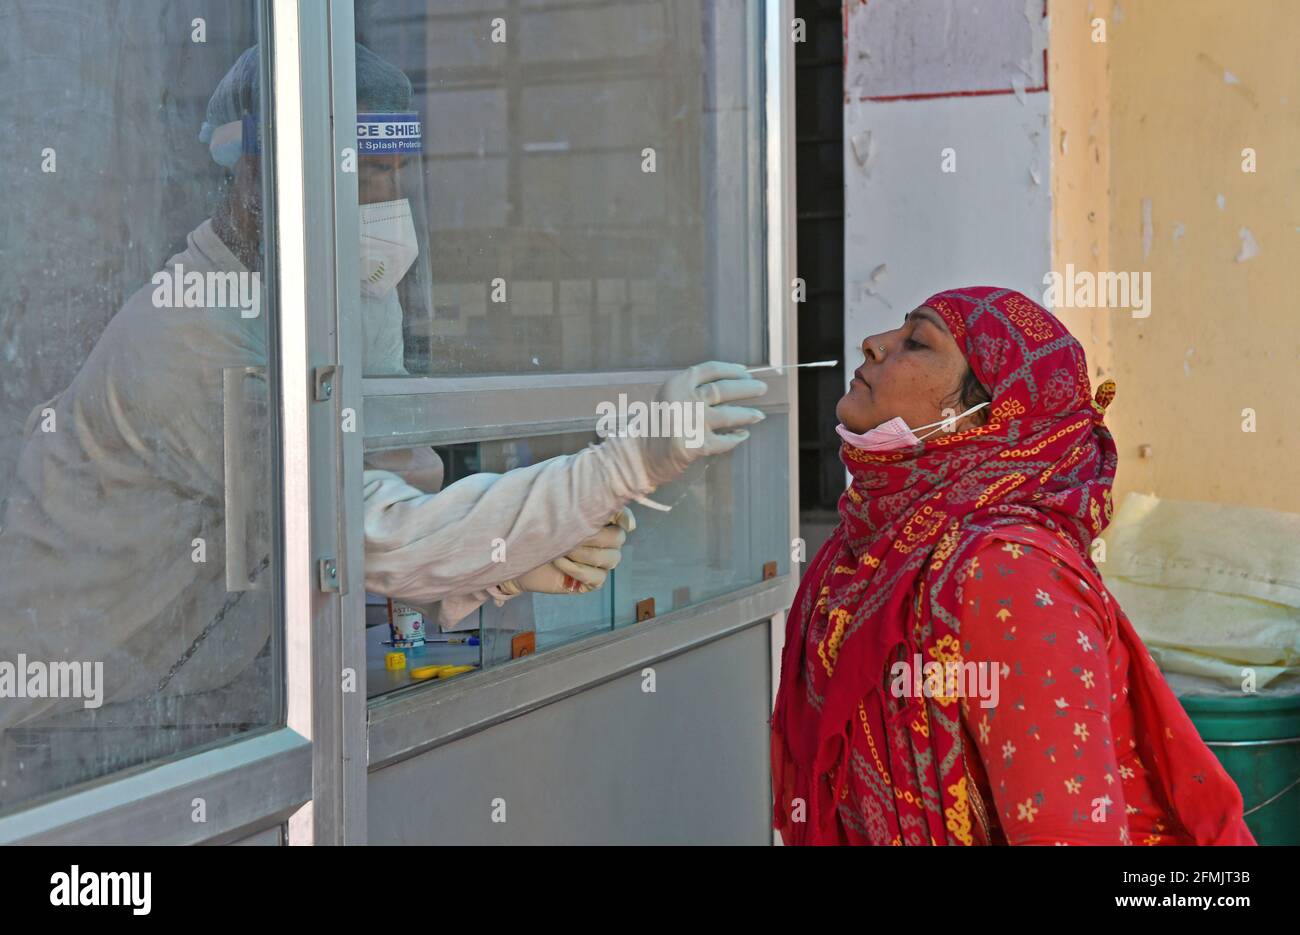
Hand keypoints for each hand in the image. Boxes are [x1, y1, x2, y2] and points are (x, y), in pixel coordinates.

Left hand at [497, 508, 635, 595]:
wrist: (515, 555)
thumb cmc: (534, 527)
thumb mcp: (553, 507)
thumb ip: (575, 498)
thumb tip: (598, 491)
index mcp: (598, 518)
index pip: (622, 516)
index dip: (624, 517)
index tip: (620, 521)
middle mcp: (605, 540)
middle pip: (618, 538)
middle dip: (593, 536)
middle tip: (570, 534)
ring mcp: (600, 561)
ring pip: (611, 559)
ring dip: (583, 554)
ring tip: (559, 549)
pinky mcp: (591, 581)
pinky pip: (597, 578)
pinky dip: (578, 570)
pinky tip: (559, 563)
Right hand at [637, 361, 766, 486]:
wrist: (639, 455)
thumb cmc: (657, 425)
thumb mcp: (670, 397)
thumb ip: (694, 388)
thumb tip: (733, 380)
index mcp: (677, 384)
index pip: (711, 370)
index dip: (732, 370)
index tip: (745, 371)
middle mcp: (684, 400)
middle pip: (724, 389)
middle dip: (747, 388)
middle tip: (761, 388)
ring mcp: (692, 423)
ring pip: (729, 414)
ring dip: (748, 414)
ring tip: (758, 415)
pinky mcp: (697, 445)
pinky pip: (725, 441)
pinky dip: (736, 438)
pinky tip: (742, 436)